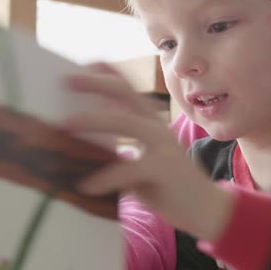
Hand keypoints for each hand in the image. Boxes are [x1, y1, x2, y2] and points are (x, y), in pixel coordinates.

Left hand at [64, 63, 232, 240]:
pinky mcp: (165, 168)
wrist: (205, 207)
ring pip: (126, 121)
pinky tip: (85, 185)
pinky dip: (105, 177)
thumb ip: (123, 148)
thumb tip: (85, 144)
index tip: (85, 62)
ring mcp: (164, 145)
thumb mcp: (144, 160)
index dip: (108, 73)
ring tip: (66, 124)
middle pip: (126, 95)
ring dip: (94, 119)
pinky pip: (130, 167)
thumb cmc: (168, 184)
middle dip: (96, 84)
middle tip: (66, 81)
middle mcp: (158, 127)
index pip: (129, 90)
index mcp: (152, 123)